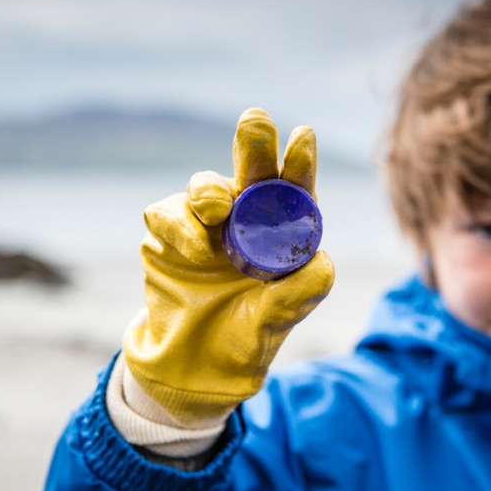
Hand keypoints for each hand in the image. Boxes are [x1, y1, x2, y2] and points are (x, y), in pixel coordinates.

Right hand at [122, 108, 334, 425]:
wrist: (189, 370)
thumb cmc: (242, 341)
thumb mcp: (273, 325)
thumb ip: (296, 298)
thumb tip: (323, 264)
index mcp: (281, 236)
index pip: (294, 192)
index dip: (299, 163)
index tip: (303, 137)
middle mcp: (246, 221)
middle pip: (251, 172)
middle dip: (254, 144)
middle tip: (256, 120)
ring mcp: (204, 226)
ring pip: (206, 186)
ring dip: (211, 190)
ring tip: (215, 210)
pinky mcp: (167, 236)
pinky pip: (167, 214)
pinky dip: (179, 225)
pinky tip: (194, 251)